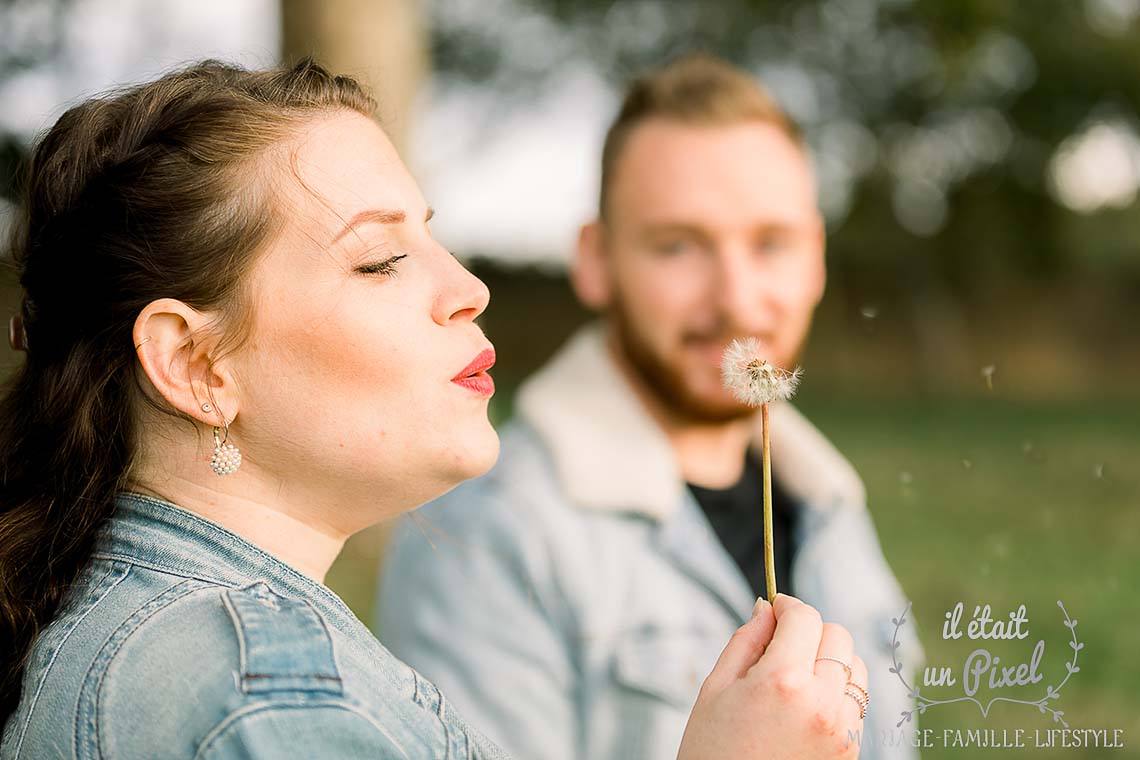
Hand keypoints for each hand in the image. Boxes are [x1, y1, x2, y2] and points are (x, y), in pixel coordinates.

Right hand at [677, 594, 866, 758]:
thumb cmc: (712, 752)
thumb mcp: (715, 689)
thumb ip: (745, 641)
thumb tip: (767, 607)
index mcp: (782, 682)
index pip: (805, 617)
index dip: (788, 605)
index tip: (776, 608)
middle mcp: (821, 703)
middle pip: (839, 635)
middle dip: (811, 630)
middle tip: (782, 644)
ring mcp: (842, 729)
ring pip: (856, 667)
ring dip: (831, 660)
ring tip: (797, 677)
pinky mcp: (851, 750)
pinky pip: (857, 702)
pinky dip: (837, 692)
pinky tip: (806, 706)